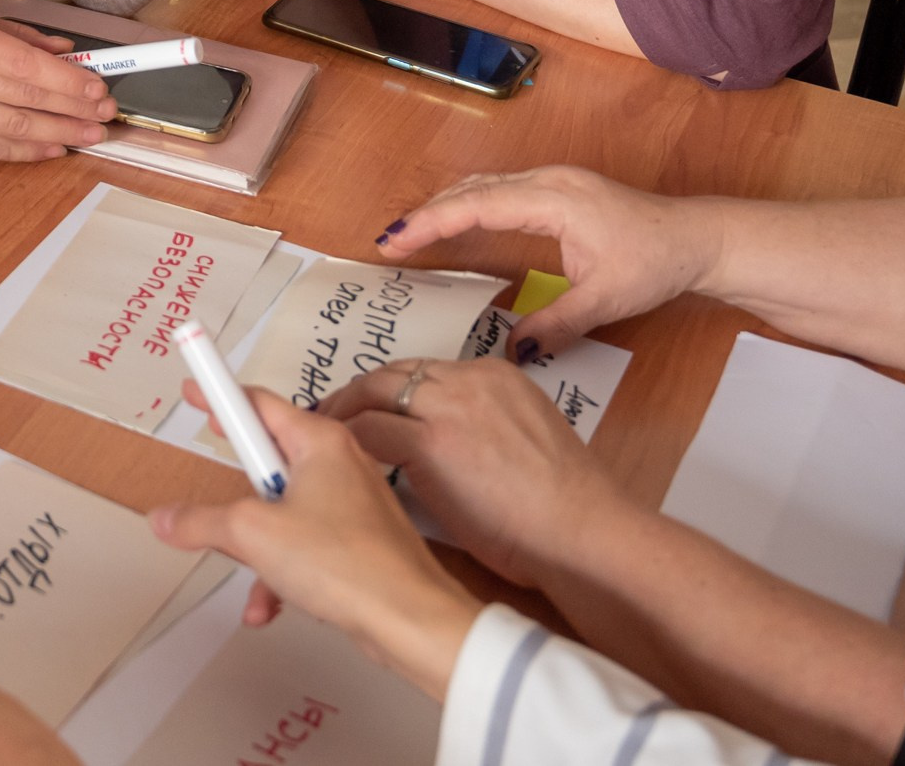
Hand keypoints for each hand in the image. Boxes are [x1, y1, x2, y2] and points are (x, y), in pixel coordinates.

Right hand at [0, 3, 116, 160]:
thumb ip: (20, 35)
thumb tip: (66, 50)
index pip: (29, 67)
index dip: (70, 82)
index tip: (99, 88)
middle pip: (28, 100)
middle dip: (74, 110)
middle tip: (106, 115)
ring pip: (14, 130)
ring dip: (59, 135)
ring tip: (91, 136)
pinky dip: (26, 151)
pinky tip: (53, 149)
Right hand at [150, 386, 482, 700]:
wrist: (410, 621)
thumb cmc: (349, 563)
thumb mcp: (252, 534)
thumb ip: (201, 521)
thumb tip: (167, 518)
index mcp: (319, 441)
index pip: (257, 403)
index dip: (219, 396)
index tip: (195, 390)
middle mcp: (338, 464)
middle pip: (266, 461)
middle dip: (236, 495)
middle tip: (214, 502)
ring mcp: (350, 504)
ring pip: (280, 511)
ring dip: (254, 548)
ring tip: (252, 576)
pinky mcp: (357, 543)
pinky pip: (302, 544)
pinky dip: (280, 572)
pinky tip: (269, 604)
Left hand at [321, 356, 630, 591]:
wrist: (582, 530)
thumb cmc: (563, 508)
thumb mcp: (528, 440)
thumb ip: (487, 428)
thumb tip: (454, 446)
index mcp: (498, 376)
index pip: (424, 372)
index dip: (391, 392)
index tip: (372, 409)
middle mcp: (470, 381)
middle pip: (392, 374)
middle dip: (356, 393)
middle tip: (331, 416)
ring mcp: (449, 408)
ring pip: (372, 392)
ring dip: (342, 412)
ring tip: (322, 435)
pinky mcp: (431, 442)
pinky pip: (368, 430)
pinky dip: (345, 441)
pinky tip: (334, 460)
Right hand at [377, 165, 722, 358]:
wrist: (698, 238)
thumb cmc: (657, 262)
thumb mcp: (607, 300)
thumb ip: (556, 324)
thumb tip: (513, 351)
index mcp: (554, 199)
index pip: (477, 205)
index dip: (432, 222)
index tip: (396, 240)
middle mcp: (547, 181)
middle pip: (471, 188)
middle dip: (428, 214)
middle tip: (389, 242)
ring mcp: (552, 180)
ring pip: (483, 184)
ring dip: (445, 206)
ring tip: (411, 234)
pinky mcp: (557, 188)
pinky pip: (498, 188)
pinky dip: (468, 203)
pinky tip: (455, 221)